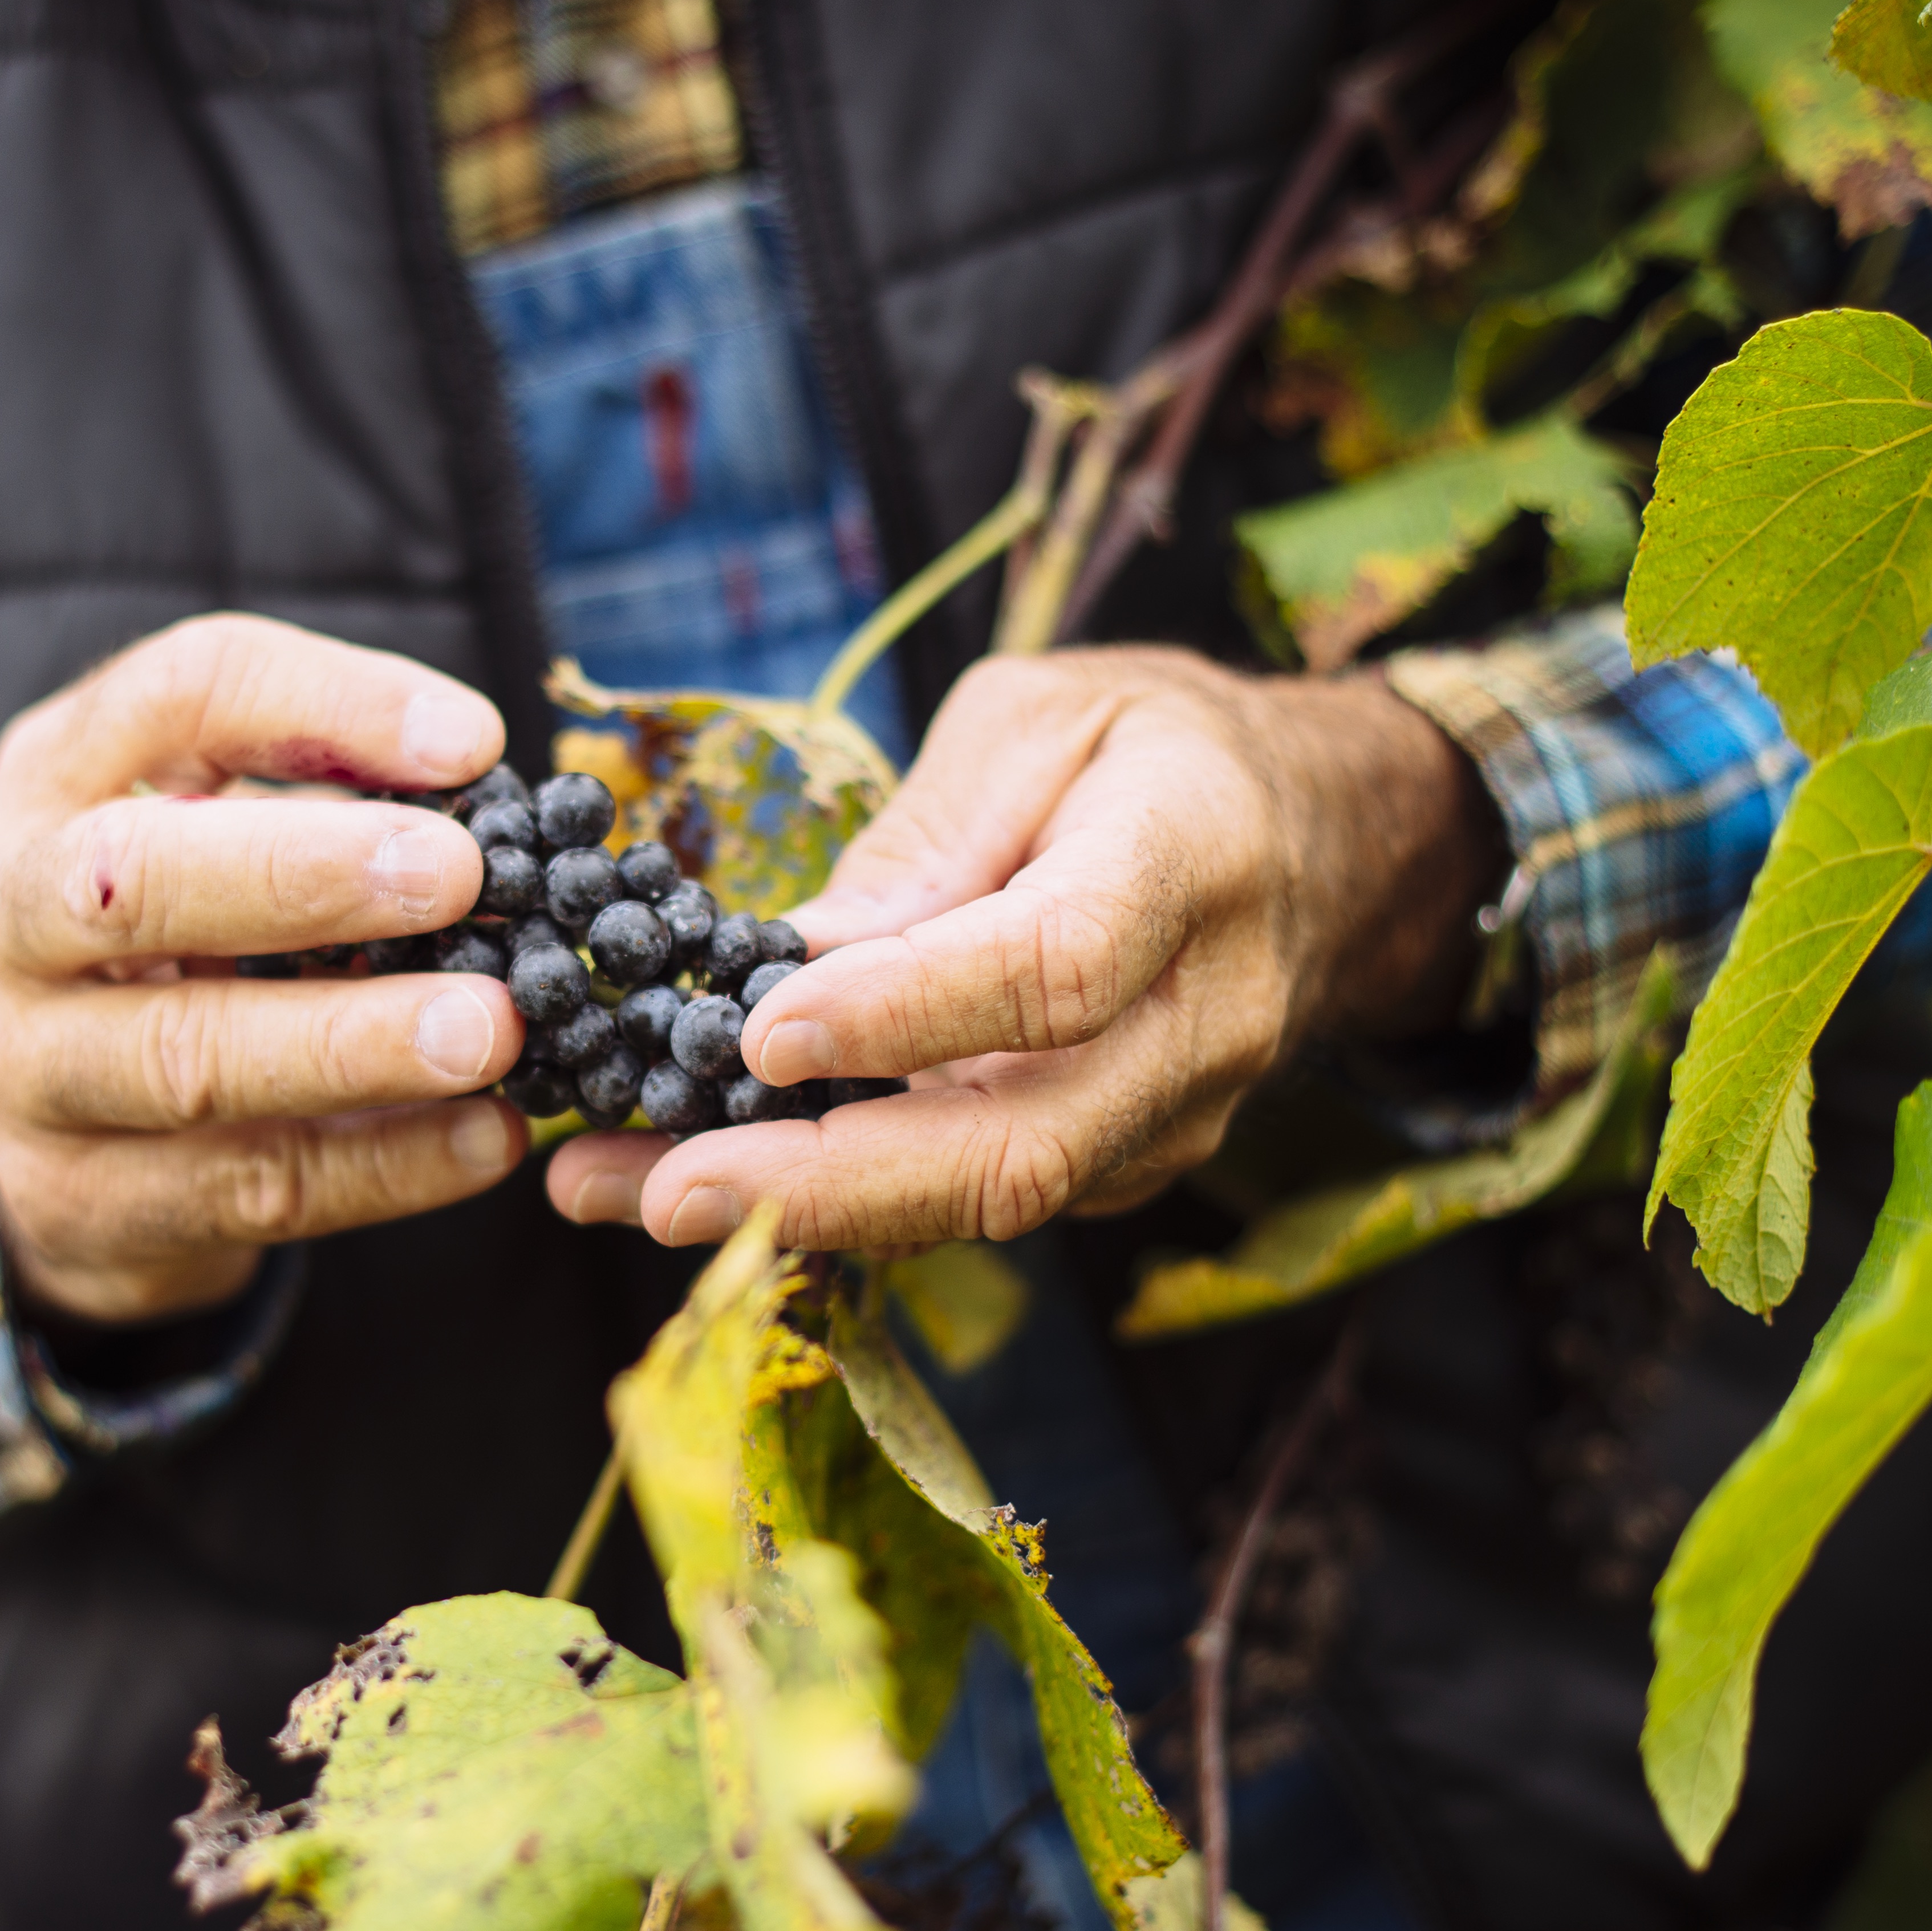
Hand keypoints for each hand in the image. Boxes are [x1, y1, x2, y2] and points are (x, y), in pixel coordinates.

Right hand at [0, 615, 527, 1324]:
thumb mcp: (225, 829)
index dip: (323, 705)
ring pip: (183, 1058)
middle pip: (127, 879)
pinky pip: (243, 1188)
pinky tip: (485, 1138)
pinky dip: (379, 1166)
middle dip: (300, 874)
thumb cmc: (184, 940)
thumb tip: (474, 770)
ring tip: (493, 1031)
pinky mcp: (71, 1205)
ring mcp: (18, 1072)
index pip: (175, 695)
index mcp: (50, 780)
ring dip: (352, 1043)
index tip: (470, 746)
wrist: (64, 1137)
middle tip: (455, 876)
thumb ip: (328, 787)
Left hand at [544, 646, 1501, 1248]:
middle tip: (659, 1189)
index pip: (1049, 970)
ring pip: (983, 1202)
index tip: (760, 1030)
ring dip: (794, 1212)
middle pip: (1015, 1150)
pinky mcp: (1119, 1163)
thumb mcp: (1035, 718)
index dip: (905, 1013)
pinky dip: (836, 1199)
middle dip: (822, 1186)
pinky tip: (704, 1173)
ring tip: (618, 1186)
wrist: (1313, 839)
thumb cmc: (1152, 750)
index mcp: (1186, 863)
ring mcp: (1169, 1116)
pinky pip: (972, 1200)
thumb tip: (793, 960)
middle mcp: (1198, 1021)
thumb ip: (925, 837)